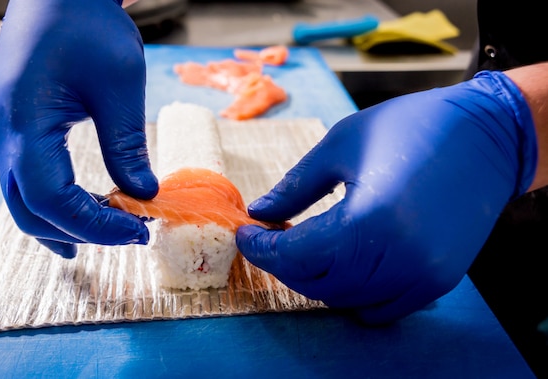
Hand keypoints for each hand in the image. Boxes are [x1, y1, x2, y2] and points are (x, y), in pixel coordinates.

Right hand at [0, 0, 157, 257]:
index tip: (140, 230)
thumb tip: (145, 194)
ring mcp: (2, 132)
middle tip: (129, 233)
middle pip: (28, 210)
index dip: (95, 225)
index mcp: (24, 123)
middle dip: (79, 231)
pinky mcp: (12, 128)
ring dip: (64, 222)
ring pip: (22, 200)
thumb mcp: (119, 85)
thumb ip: (127, 145)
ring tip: (110, 229)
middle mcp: (3, 134)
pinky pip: (26, 180)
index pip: (51, 200)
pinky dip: (57, 201)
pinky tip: (87, 207)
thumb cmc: (88, 25)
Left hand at [236, 71, 536, 323]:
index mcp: (369, 220)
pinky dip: (352, 295)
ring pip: (345, 299)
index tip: (245, 233)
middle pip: (317, 283)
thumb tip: (260, 212)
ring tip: (301, 246)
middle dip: (283, 263)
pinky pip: (381, 307)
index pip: (295, 255)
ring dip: (315, 278)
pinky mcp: (438, 280)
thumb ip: (296, 187)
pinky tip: (340, 266)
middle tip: (268, 238)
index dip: (262, 248)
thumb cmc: (411, 127)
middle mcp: (397, 258)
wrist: (486, 136)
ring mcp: (422, 275)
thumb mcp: (342, 144)